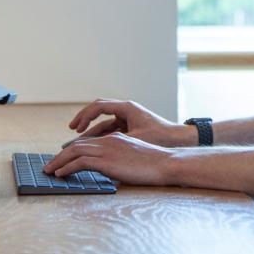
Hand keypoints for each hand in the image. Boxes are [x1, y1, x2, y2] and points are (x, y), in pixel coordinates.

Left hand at [43, 133, 175, 185]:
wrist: (165, 163)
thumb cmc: (154, 165)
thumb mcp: (134, 159)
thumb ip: (120, 161)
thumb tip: (111, 174)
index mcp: (115, 138)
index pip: (88, 143)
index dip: (73, 152)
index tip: (62, 161)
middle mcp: (109, 140)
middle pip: (77, 145)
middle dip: (60, 156)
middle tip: (49, 166)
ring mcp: (107, 149)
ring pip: (75, 152)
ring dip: (58, 162)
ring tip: (49, 171)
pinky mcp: (107, 160)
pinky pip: (80, 162)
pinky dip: (67, 167)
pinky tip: (60, 174)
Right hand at [66, 99, 193, 146]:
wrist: (180, 139)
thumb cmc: (161, 137)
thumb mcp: (136, 139)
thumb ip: (115, 141)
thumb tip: (94, 148)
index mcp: (127, 108)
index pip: (98, 106)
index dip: (84, 116)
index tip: (75, 127)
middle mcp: (126, 110)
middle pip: (99, 110)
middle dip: (84, 120)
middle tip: (72, 130)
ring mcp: (128, 118)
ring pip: (104, 122)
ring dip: (92, 131)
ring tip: (78, 142)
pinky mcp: (131, 127)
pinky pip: (111, 129)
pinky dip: (101, 136)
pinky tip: (93, 147)